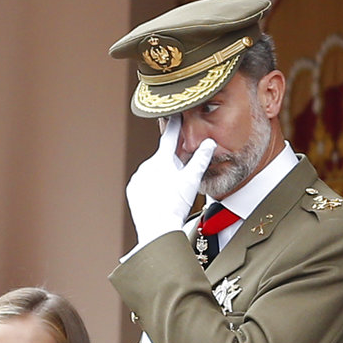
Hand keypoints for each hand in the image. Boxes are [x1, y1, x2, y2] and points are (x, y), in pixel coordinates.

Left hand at [126, 115, 215, 244]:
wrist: (157, 228)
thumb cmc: (175, 205)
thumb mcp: (191, 180)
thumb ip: (200, 159)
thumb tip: (209, 143)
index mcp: (161, 159)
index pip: (169, 136)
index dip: (175, 125)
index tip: (176, 114)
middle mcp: (146, 165)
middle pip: (163, 159)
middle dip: (172, 163)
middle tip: (180, 179)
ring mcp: (138, 177)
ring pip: (153, 172)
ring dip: (161, 177)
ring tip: (170, 193)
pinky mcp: (132, 189)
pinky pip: (144, 183)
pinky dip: (151, 187)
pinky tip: (160, 197)